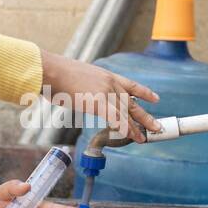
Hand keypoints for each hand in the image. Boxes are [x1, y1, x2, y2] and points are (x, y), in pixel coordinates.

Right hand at [40, 49, 163, 142]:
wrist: (52, 71)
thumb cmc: (56, 74)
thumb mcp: (78, 77)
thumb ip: (86, 87)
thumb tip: (83, 94)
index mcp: (106, 76)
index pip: (131, 85)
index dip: (145, 93)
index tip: (155, 98)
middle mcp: (110, 83)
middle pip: (133, 102)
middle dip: (145, 115)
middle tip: (156, 126)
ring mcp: (106, 92)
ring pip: (127, 113)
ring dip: (138, 126)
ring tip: (147, 136)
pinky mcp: (99, 102)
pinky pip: (117, 119)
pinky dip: (126, 129)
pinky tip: (133, 136)